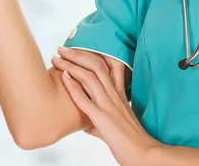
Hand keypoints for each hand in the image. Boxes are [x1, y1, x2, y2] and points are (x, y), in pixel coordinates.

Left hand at [51, 47, 159, 165]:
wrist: (141, 153)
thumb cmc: (130, 141)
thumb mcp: (114, 125)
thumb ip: (98, 121)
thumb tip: (84, 124)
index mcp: (119, 94)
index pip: (111, 65)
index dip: (96, 52)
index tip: (81, 46)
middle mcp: (114, 94)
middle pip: (97, 65)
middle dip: (78, 54)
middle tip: (63, 48)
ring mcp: (108, 104)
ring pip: (90, 77)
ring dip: (71, 65)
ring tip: (57, 58)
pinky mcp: (101, 117)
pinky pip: (84, 98)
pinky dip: (72, 86)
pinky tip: (63, 76)